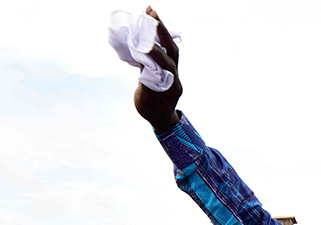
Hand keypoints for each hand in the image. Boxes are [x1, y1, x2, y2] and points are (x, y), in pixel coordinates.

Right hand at [133, 7, 182, 132]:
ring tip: (151, 11)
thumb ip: (146, 84)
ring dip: (160, 29)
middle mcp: (175, 75)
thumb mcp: (147, 102)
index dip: (158, 56)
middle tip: (152, 16)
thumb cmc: (153, 111)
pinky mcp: (165, 64)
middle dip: (162, 33)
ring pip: (169, 46)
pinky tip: (149, 20)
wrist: (161, 117)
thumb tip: (145, 66)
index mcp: (173, 86)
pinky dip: (156, 34)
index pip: (168, 67)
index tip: (146, 47)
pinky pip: (163, 46)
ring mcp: (172, 69)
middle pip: (172, 50)